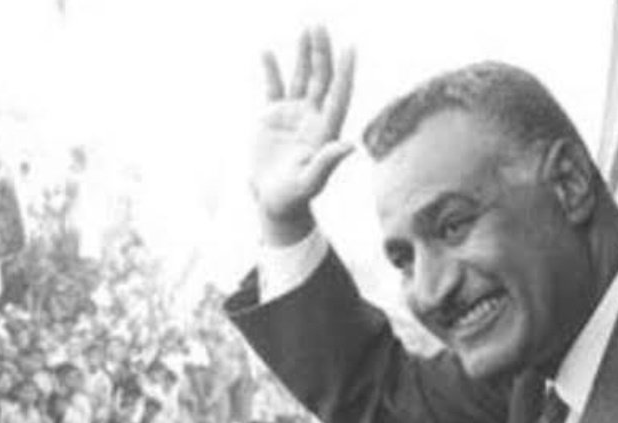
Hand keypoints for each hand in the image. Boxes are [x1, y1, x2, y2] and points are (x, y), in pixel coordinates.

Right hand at [251, 26, 354, 244]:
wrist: (274, 201)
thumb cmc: (294, 197)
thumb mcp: (310, 182)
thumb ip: (327, 163)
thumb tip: (350, 146)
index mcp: (325, 130)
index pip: (338, 95)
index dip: (344, 72)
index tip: (350, 47)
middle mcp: (312, 118)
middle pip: (321, 79)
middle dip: (321, 53)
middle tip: (319, 26)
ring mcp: (293, 115)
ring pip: (302, 78)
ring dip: (304, 54)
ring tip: (307, 28)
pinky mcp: (272, 117)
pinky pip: (274, 87)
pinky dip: (271, 70)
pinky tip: (267, 51)